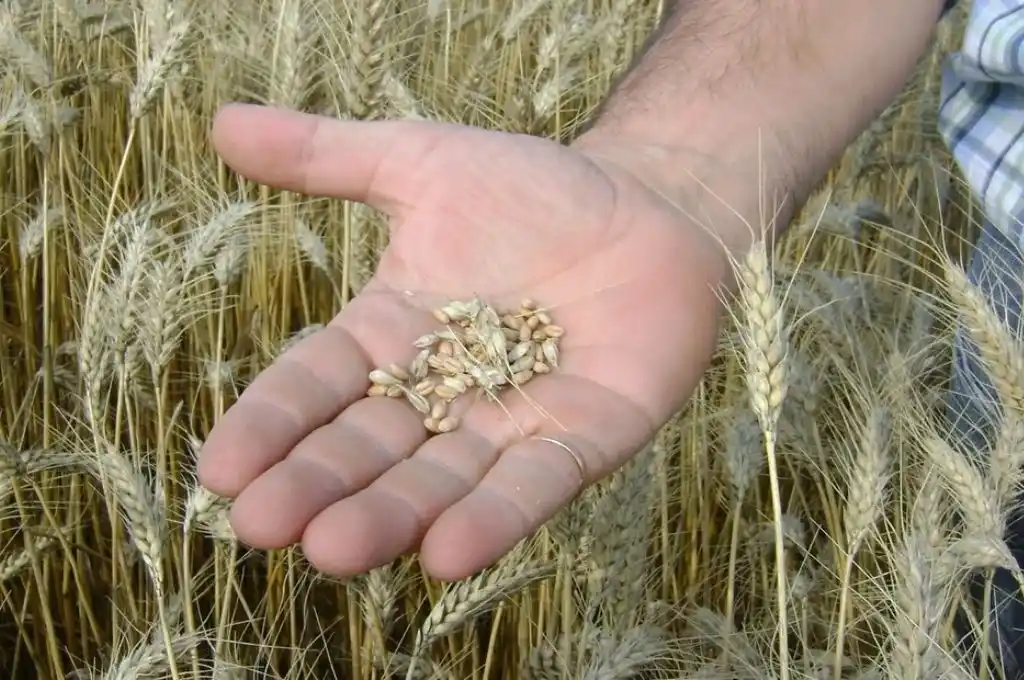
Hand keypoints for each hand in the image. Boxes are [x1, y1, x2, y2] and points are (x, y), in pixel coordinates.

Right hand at [197, 103, 731, 580]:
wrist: (648, 206)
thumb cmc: (535, 190)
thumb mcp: (422, 161)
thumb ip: (327, 154)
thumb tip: (221, 121)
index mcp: (393, 335)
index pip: (320, 385)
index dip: (273, 424)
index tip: (219, 469)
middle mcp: (444, 393)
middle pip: (372, 447)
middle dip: (319, 485)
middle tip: (263, 527)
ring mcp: (513, 421)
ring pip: (442, 478)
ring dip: (391, 515)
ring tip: (335, 550)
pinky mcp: (585, 437)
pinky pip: (536, 483)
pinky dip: (495, 517)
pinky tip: (447, 555)